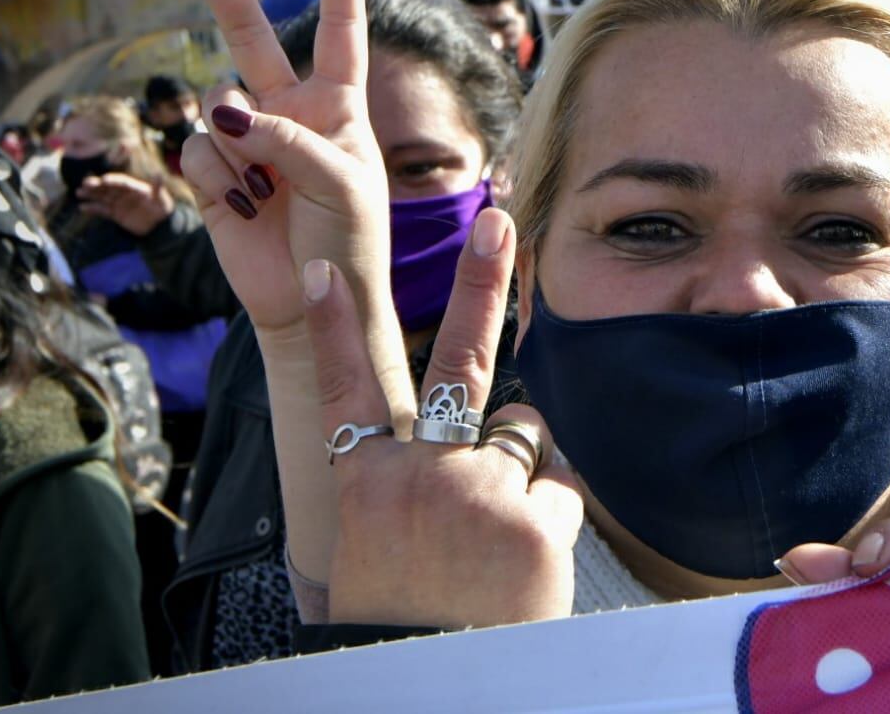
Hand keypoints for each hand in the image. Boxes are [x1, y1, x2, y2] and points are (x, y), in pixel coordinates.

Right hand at [77, 173, 174, 235]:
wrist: (158, 225)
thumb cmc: (162, 208)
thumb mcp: (161, 199)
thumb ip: (158, 188)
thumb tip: (159, 174)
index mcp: (134, 187)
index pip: (121, 182)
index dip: (113, 180)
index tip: (104, 180)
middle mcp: (124, 193)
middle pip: (108, 188)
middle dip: (97, 185)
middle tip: (85, 183)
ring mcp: (118, 203)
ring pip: (102, 197)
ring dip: (91, 195)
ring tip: (79, 192)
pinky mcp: (115, 214)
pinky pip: (102, 211)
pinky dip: (93, 209)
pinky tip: (82, 208)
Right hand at [180, 0, 403, 409]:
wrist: (314, 298)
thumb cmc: (348, 239)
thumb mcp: (343, 184)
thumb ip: (291, 141)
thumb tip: (227, 114)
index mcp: (338, 106)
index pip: (341, 33)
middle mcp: (289, 111)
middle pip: (250, 37)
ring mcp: (247, 139)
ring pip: (220, 107)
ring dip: (243, 151)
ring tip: (272, 195)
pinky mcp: (212, 172)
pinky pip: (199, 152)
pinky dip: (222, 182)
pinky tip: (247, 210)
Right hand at [303, 208, 583, 626]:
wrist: (429, 689)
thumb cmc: (404, 623)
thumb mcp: (373, 550)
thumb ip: (404, 486)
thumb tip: (473, 433)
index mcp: (366, 483)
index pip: (345, 389)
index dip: (337, 327)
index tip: (328, 270)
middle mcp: (422, 474)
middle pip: (457, 361)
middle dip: (481, 284)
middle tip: (499, 222)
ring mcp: (482, 491)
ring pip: (524, 434)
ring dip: (521, 470)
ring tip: (495, 543)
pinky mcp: (538, 520)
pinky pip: (561, 490)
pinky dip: (551, 521)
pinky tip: (526, 569)